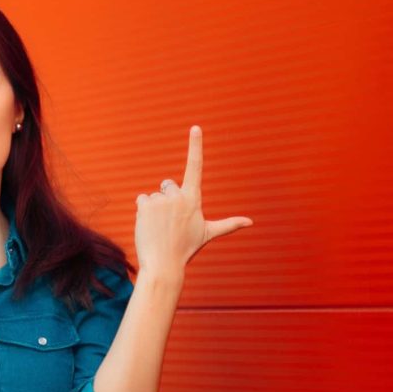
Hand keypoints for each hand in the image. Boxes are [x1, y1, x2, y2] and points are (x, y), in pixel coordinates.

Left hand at [133, 126, 252, 274]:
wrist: (164, 263)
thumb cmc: (186, 248)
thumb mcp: (207, 234)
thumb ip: (228, 224)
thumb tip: (251, 222)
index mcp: (194, 198)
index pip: (195, 166)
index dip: (195, 146)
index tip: (195, 127)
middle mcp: (178, 195)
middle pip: (167, 185)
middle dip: (167, 198)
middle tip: (169, 220)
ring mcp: (161, 200)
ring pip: (153, 195)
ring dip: (154, 208)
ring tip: (159, 227)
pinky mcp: (145, 204)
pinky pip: (141, 200)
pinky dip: (142, 211)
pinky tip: (149, 225)